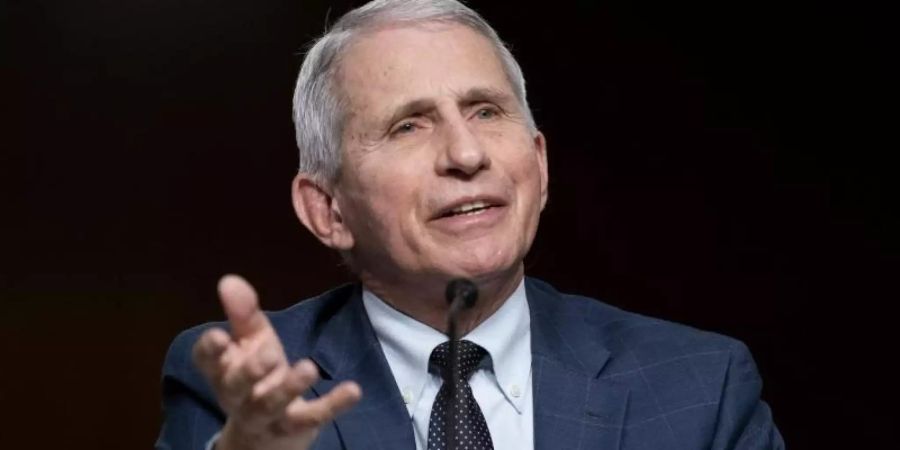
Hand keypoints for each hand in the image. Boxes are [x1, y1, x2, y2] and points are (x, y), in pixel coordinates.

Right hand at [192, 275, 361, 449]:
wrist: (266, 434)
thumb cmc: (257, 376)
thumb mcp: (251, 342)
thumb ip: (243, 314)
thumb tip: (229, 280)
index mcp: (223, 370)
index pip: (207, 361)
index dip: (210, 350)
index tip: (219, 336)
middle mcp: (238, 395)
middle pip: (237, 386)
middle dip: (251, 370)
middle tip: (270, 354)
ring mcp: (266, 415)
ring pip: (273, 404)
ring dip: (290, 387)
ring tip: (309, 368)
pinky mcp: (295, 428)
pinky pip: (312, 418)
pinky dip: (333, 404)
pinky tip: (353, 389)